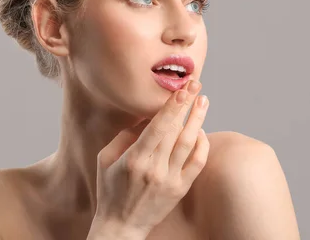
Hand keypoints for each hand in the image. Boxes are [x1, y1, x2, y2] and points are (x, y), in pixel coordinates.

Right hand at [93, 80, 209, 236]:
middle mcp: (154, 169)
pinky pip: (197, 163)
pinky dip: (202, 144)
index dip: (172, 107)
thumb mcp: (106, 159)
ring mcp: (169, 180)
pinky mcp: (180, 189)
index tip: (182, 89)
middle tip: (195, 84)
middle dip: (187, 105)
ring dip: (198, 119)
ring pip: (189, 144)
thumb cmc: (110, 189)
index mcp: (134, 159)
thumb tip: (145, 116)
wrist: (121, 226)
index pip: (157, 128)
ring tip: (203, 101)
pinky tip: (201, 130)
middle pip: (176, 131)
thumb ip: (124, 136)